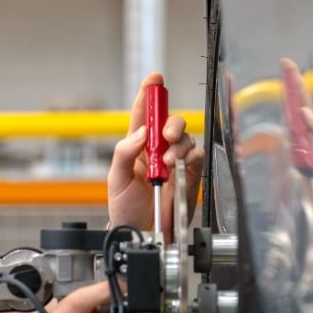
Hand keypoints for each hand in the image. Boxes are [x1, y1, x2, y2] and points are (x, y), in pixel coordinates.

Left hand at [107, 72, 204, 238]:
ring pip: (185, 138)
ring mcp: (174, 162)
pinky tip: (180, 165)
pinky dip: (191, 156)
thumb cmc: (125, 208)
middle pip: (169, 122)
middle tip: (165, 134)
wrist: (141, 233)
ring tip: (167, 162)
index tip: (154, 78)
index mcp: (136, 146)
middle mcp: (157, 150)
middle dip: (171, 122)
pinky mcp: (189, 175)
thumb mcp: (116, 179)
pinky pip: (197, 156)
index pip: (143, 114)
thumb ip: (124, 153)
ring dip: (178, 145)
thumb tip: (141, 132)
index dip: (148, 93)